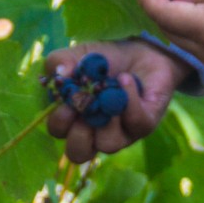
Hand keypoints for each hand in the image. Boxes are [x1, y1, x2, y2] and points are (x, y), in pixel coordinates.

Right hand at [41, 38, 194, 163]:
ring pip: (109, 144)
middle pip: (78, 153)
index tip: (65, 102)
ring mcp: (121, 132)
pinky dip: (129, 99)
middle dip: (78, 133)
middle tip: (85, 107)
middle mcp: (95, 132)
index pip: (59, 134)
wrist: (140, 49)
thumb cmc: (103, 59)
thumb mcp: (77, 55)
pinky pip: (136, 122)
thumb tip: (60, 73)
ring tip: (108, 91)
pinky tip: (125, 79)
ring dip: (106, 118)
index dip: (59, 123)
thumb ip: (60, 61)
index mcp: (73, 118)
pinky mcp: (144, 124)